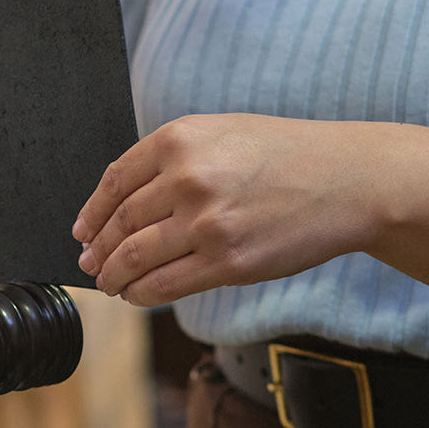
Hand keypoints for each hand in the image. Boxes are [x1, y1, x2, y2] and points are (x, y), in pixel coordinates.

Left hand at [72, 113, 378, 307]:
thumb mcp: (220, 132)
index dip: (91, 212)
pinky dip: (141, 294)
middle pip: (119, 223)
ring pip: (134, 258)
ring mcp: (206, 223)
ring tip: (109, 283)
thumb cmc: (283, 155)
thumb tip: (122, 200)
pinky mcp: (228, 262)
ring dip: (113, 276)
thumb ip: (171, 158)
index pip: (115, 181)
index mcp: (179, 140)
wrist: (346, 180)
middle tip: (90, 262)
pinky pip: (164, 285)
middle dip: (98, 249)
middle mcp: (187, 179)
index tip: (82, 230)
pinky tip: (136, 295)